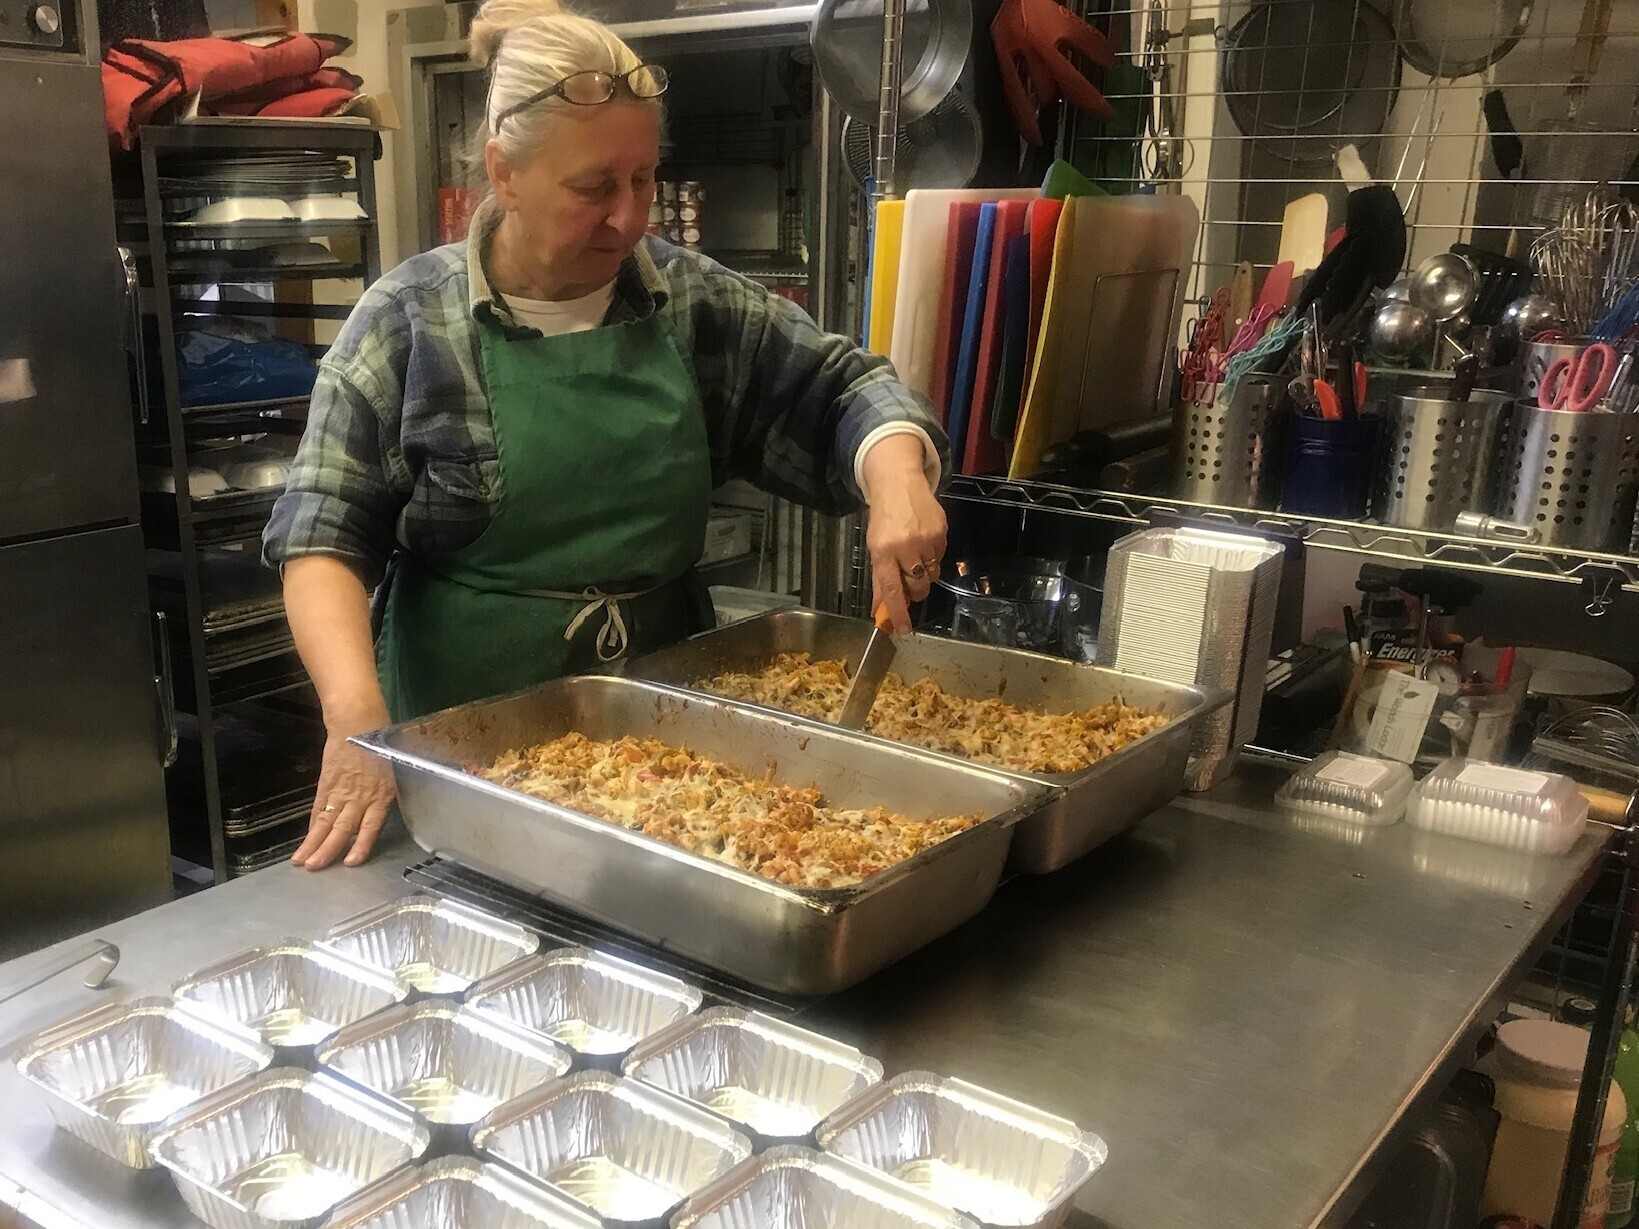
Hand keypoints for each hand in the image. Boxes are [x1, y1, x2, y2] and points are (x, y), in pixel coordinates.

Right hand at [293, 721, 395, 870]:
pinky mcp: (326, 782)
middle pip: (342, 829)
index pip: (370, 827)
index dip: (360, 845)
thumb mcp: (394, 772)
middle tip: (315, 868)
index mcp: (381, 794)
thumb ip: (385, 796)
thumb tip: (381, 814)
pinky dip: (312, 824)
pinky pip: (318, 807)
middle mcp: (360, 796)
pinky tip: (306, 838)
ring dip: (312, 843)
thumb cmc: (381, 745)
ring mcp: (340, 790)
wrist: (358, 721)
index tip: (351, 862)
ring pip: (325, 822)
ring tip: (301, 861)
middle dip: (327, 850)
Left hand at [862, 434, 947, 633]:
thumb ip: (880, 579)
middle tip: (910, 586)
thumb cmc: (883, 518)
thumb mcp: (875, 547)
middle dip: (915, 593)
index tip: (903, 630)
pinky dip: (933, 556)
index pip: (892, 589)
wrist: (899, 483)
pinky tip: (924, 542)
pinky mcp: (941, 532)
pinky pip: (940, 557)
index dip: (898, 612)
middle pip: (917, 586)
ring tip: (915, 555)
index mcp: (883, 551)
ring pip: (931, 574)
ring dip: (924, 573)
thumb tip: (880, 609)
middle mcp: (905, 546)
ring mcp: (925, 539)